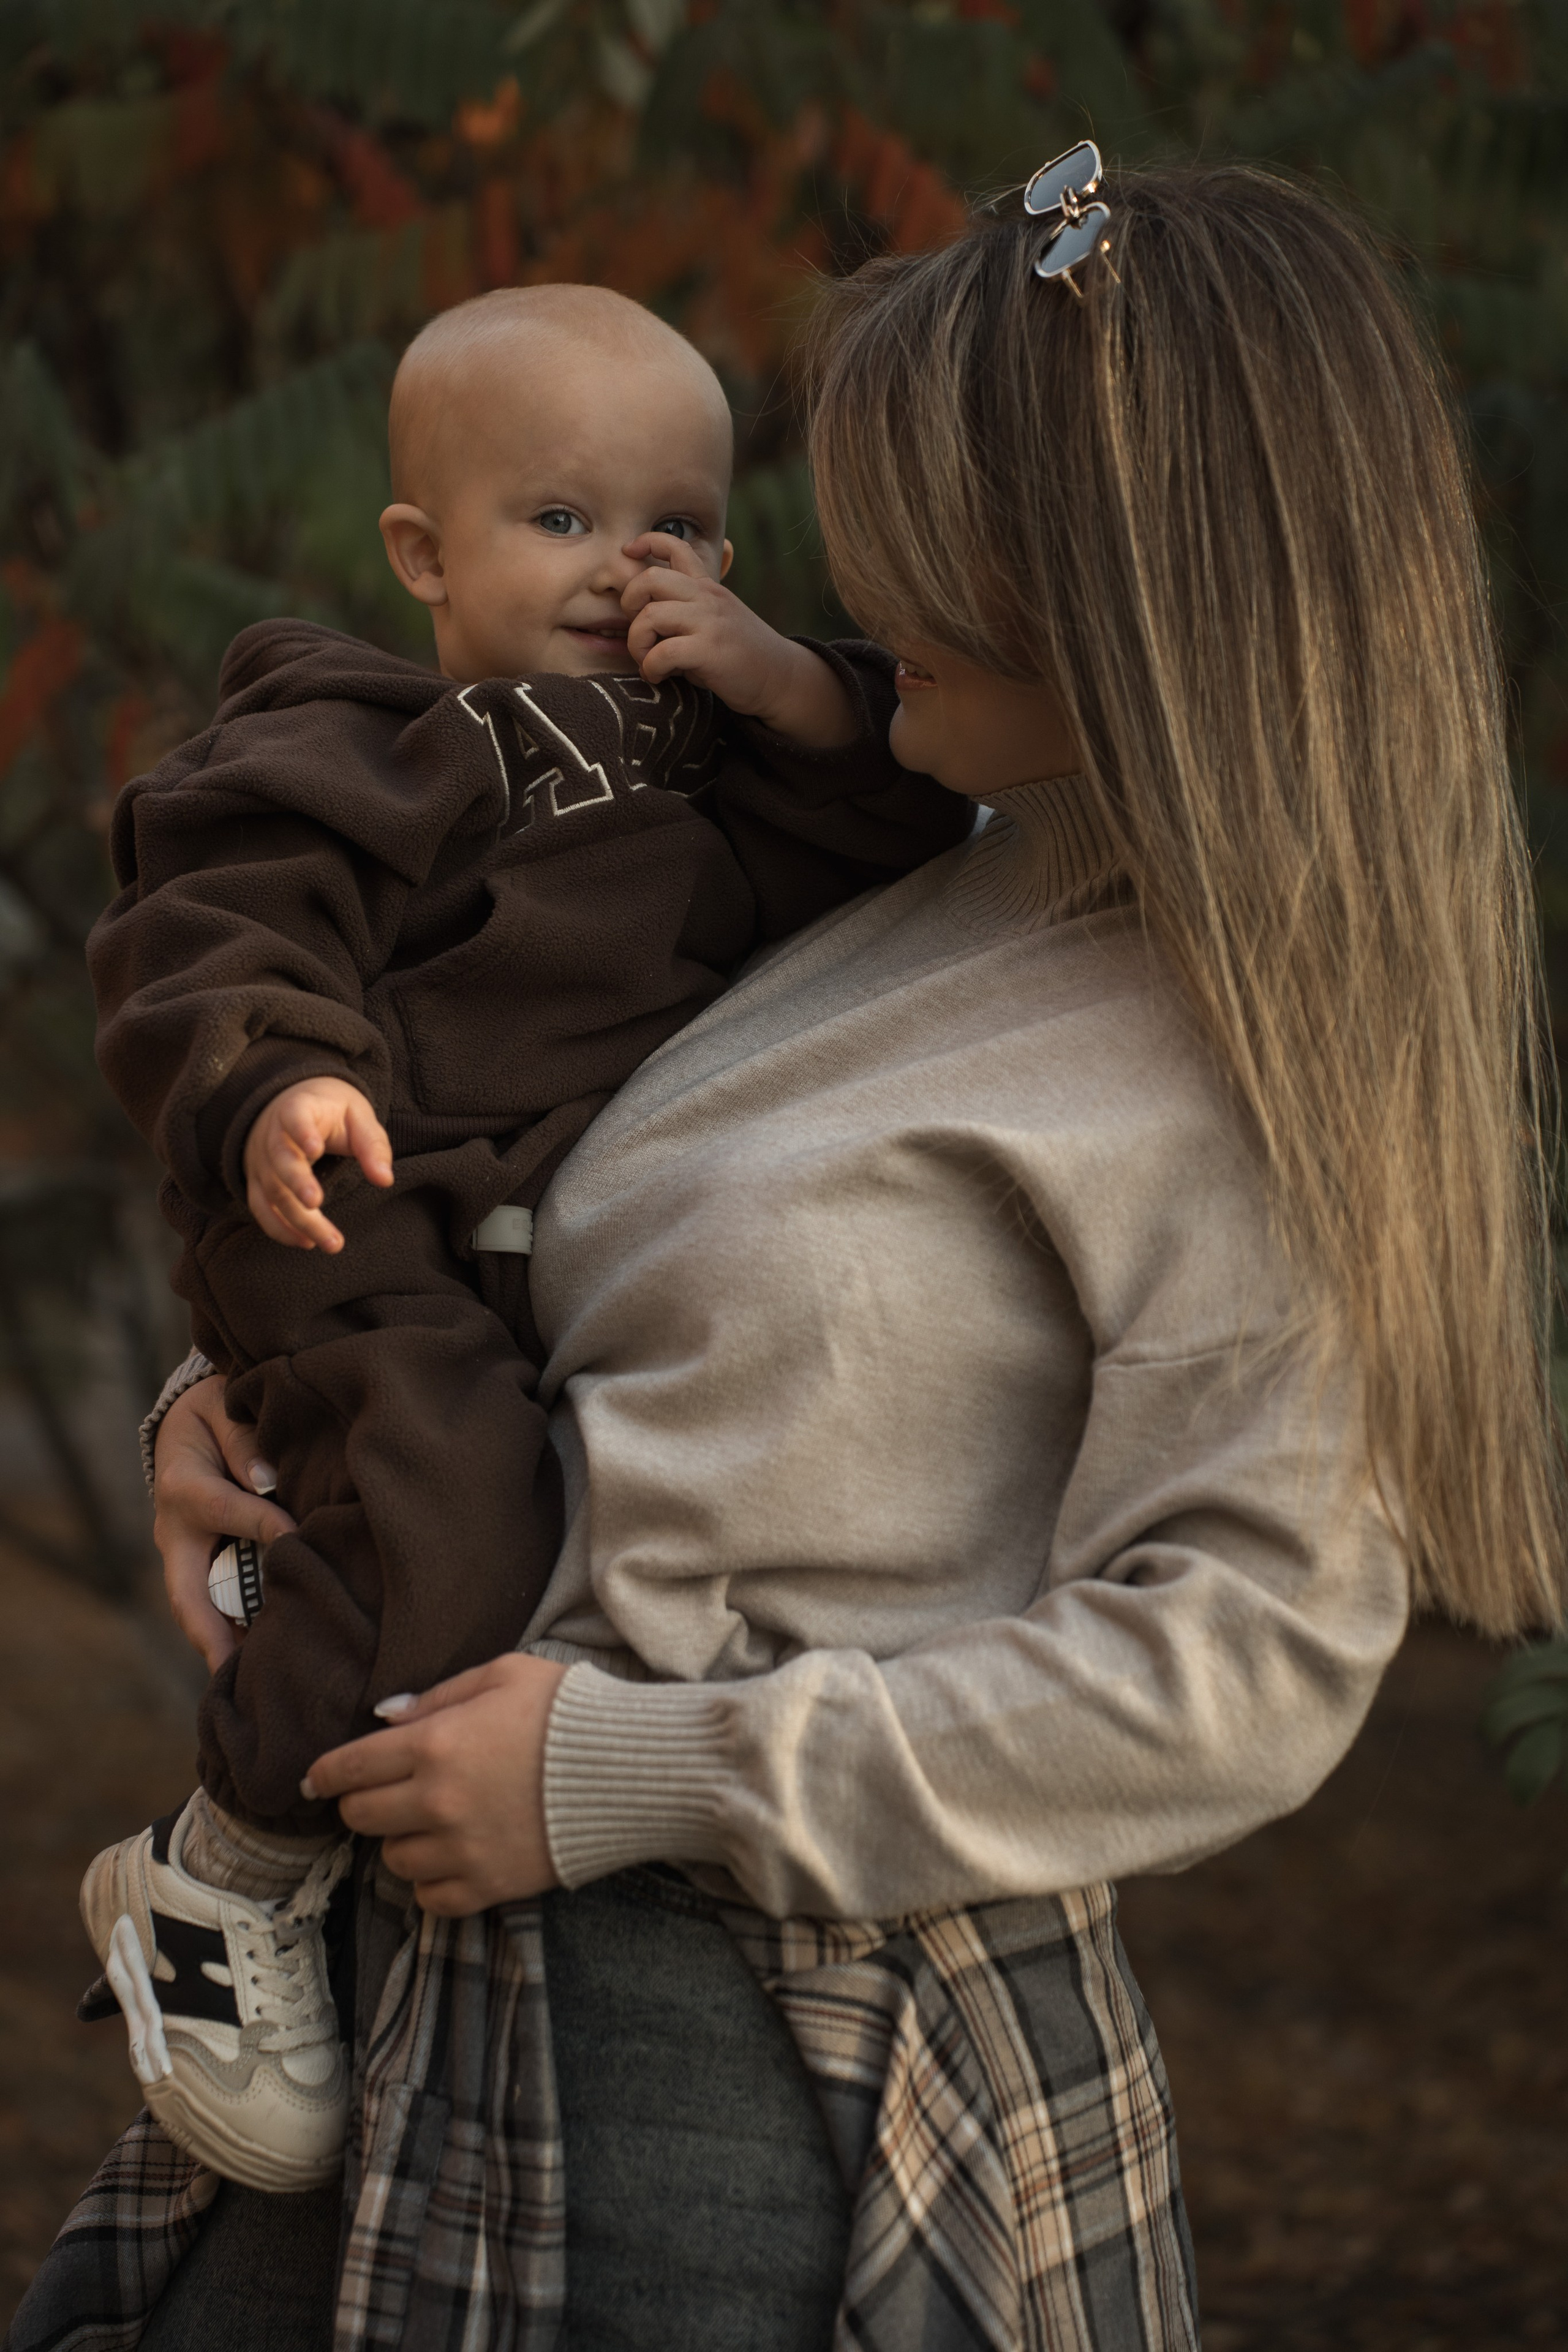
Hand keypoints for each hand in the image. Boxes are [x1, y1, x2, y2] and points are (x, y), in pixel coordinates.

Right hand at [152, 1376, 296, 1671]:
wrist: (187, 1424)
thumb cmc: (217, 1413)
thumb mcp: (226, 1409)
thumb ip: (246, 1441)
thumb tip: (267, 1480)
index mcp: (184, 1485)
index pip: (228, 1512)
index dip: (264, 1527)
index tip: (299, 1541)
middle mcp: (175, 1530)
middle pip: (189, 1593)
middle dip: (212, 1635)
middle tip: (238, 1675)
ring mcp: (182, 1555)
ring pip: (199, 1609)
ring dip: (226, 1644)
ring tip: (259, 1682)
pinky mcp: (196, 1566)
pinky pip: (212, 1604)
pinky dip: (233, 1632)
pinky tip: (263, 1660)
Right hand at [243, 1077, 392, 1251]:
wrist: (292, 1107)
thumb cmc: (332, 1113)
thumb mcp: (357, 1117)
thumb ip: (372, 1145)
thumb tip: (385, 1180)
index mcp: (298, 1108)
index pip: (294, 1116)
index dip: (301, 1132)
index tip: (315, 1149)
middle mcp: (272, 1135)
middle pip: (279, 1161)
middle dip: (297, 1183)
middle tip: (316, 1203)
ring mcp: (261, 1161)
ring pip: (273, 1192)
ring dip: (299, 1220)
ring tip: (330, 1242)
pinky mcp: (258, 1183)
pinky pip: (261, 1209)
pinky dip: (280, 1229)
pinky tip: (306, 1242)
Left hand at [303, 1654, 568, 1914]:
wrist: (629, 1767)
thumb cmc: (566, 1709)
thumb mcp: (503, 1674)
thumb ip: (438, 1696)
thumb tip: (386, 1717)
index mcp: (435, 1744)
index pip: (351, 1767)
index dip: (325, 1773)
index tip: (316, 1780)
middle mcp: (438, 1802)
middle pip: (360, 1817)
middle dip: (363, 1802)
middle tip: (383, 1793)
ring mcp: (462, 1849)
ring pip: (393, 1860)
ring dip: (402, 1840)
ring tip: (430, 1823)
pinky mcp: (490, 1884)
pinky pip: (430, 1899)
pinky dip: (430, 1882)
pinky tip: (449, 1858)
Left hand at [621, 533, 857, 747]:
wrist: (780, 678)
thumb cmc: (740, 654)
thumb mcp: (716, 620)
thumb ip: (685, 612)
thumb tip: (643, 618)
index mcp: (707, 587)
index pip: (676, 546)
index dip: (647, 541)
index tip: (629, 551)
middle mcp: (707, 598)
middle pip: (649, 580)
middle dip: (629, 604)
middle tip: (638, 631)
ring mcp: (709, 622)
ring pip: (650, 617)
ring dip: (637, 643)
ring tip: (647, 660)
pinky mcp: (710, 651)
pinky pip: (661, 653)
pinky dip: (650, 668)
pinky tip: (658, 676)